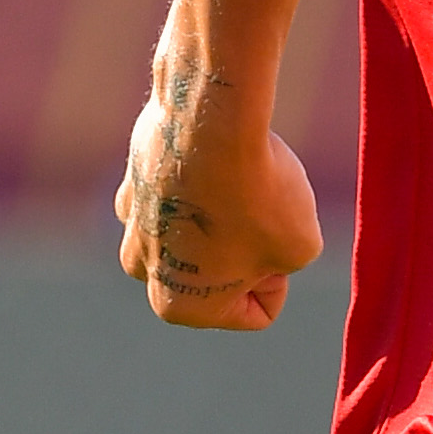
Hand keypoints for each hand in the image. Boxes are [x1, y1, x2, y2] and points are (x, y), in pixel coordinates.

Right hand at [116, 50, 321, 326]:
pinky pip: (183, 193)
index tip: (274, 242)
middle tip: (260, 212)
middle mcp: (143, 273)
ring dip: (225, 213)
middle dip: (248, 248)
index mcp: (179, 308)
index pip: (258, 310)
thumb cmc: (258, 195)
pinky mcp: (132, 181)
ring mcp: (131, 224)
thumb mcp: (301, 247)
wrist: (211, 123)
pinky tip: (215, 158)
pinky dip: (203, 180)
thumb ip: (284, 260)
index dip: (280, 275)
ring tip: (240, 182)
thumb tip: (258, 237)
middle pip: (222, 273)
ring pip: (200, 232)